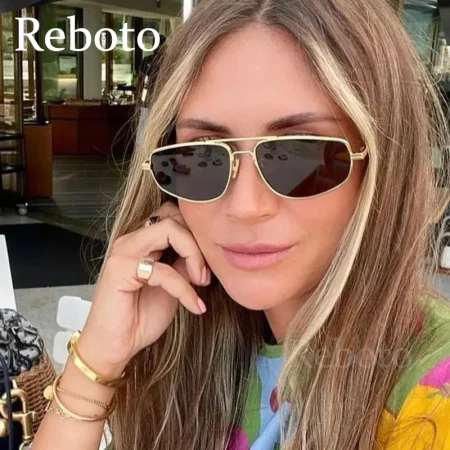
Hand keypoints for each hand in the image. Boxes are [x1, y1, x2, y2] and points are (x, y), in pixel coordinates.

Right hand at [76, 201, 209, 378]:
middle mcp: (131, 240)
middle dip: (198, 243)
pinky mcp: (120, 269)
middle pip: (174, 217)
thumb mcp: (173, 285)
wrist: (116, 346)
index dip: (196, 236)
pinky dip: (185, 289)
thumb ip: (185, 264)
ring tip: (201, 282)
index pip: (174, 216)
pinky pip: (163, 270)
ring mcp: (124, 251)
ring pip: (170, 230)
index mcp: (142, 241)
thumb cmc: (140, 317)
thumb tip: (205, 252)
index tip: (207, 265)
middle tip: (205, 273)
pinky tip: (194, 305)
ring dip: (194, 256)